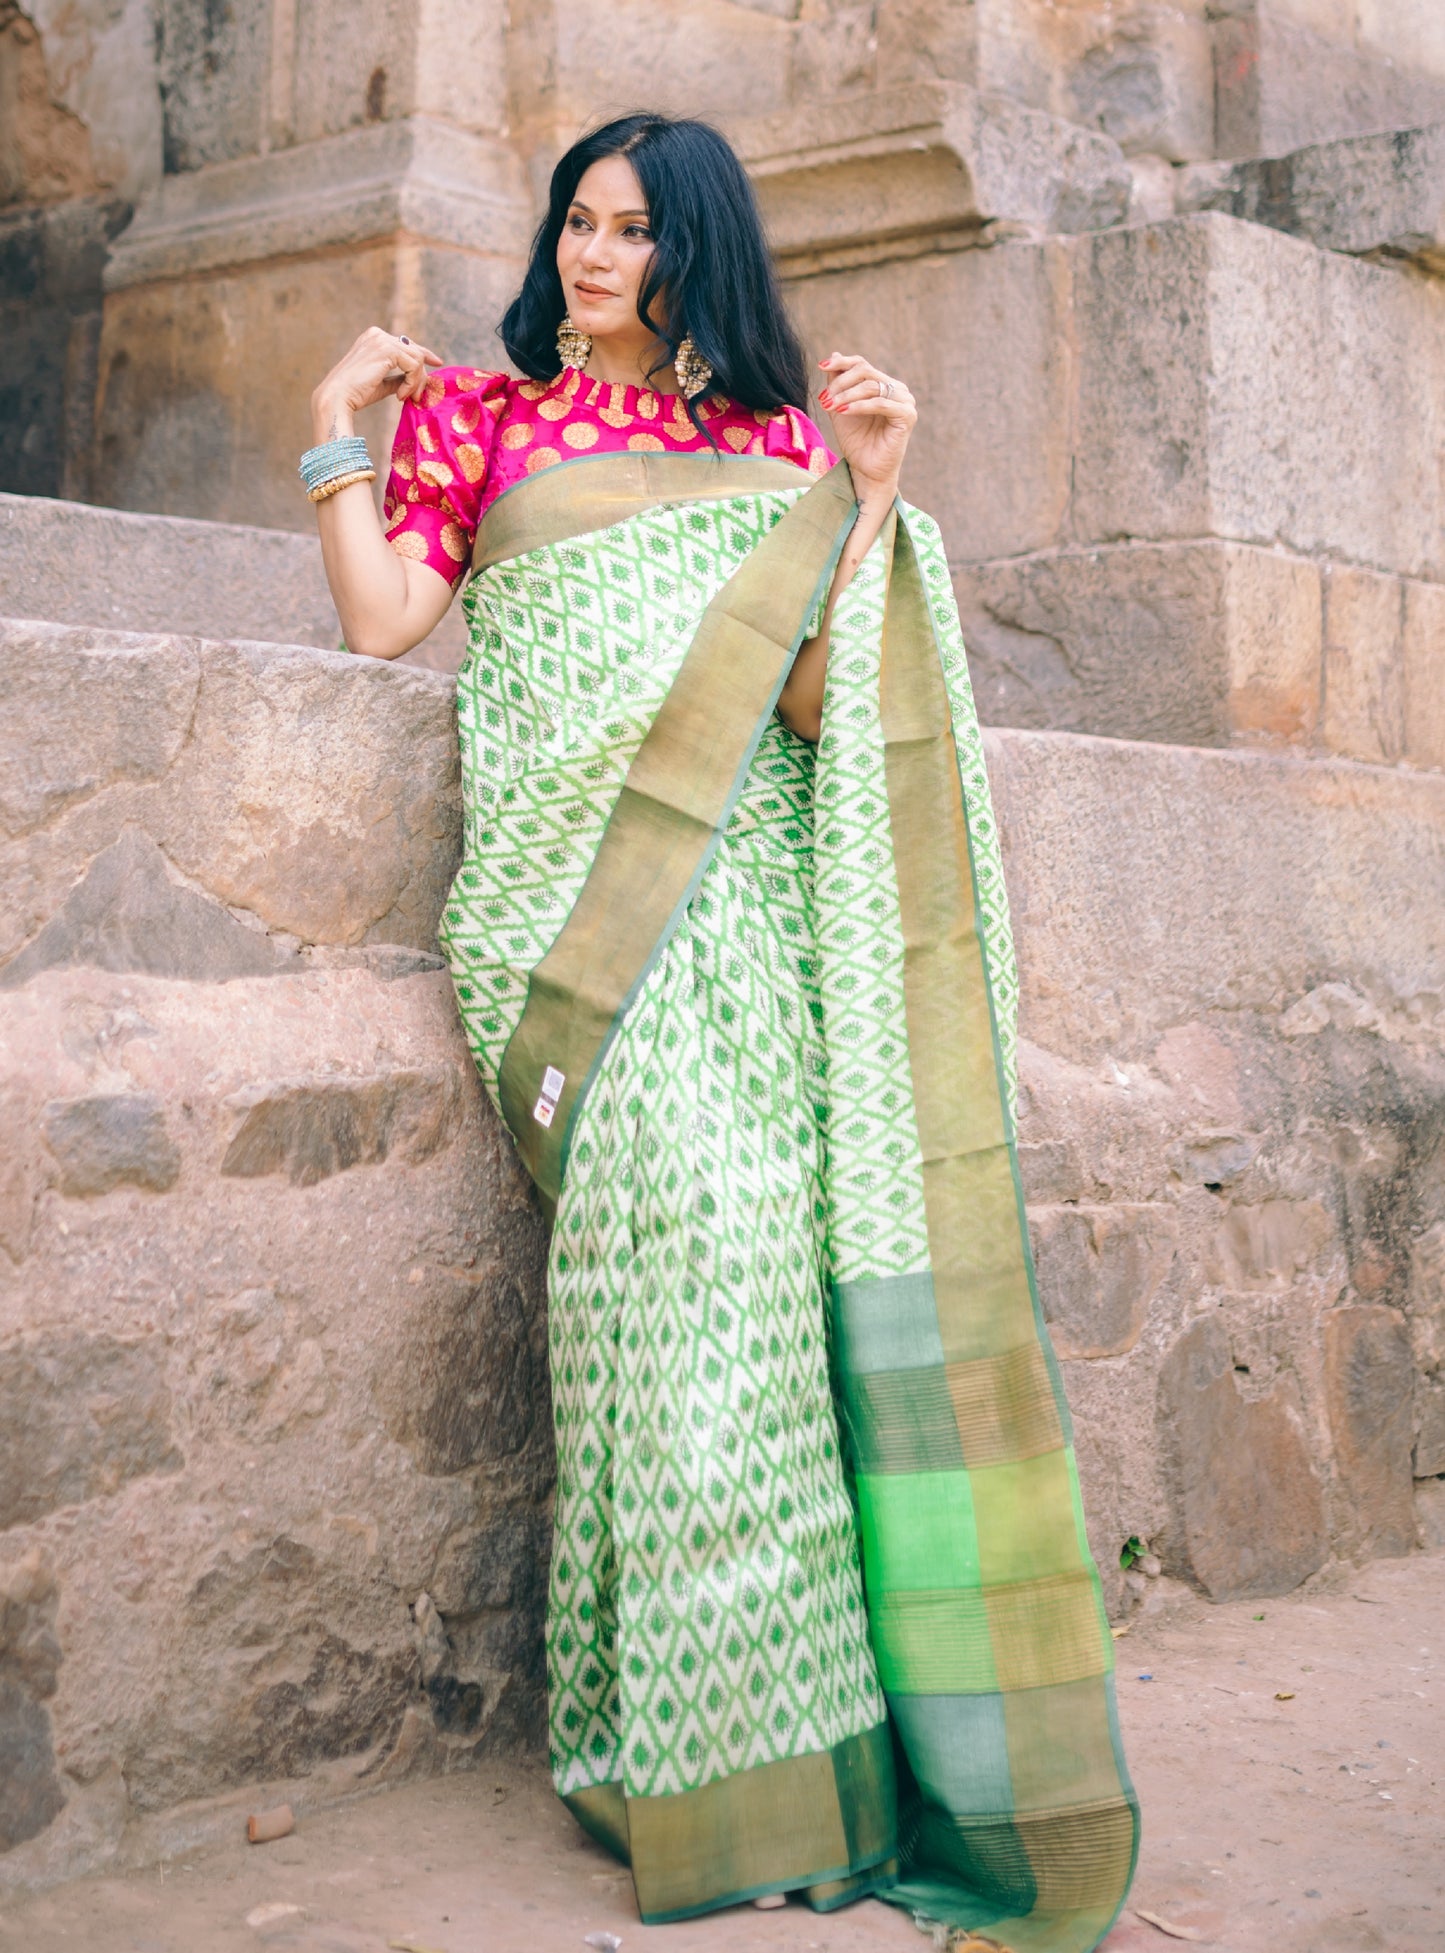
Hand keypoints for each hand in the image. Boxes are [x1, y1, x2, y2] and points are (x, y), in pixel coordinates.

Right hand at [311, 326, 443, 440]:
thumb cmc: (356, 394)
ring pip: (417, 358)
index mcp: (373, 338)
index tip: (438, 363)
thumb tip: (416, 379)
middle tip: (417, 397)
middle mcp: (377, 334)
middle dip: (420, 375)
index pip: (406, 343)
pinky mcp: (387, 349)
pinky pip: (413, 365)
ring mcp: (381, 339)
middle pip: (414, 350)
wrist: (337, 398)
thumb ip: (398, 377)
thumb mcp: (382, 383)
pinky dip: (411, 383)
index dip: (424, 353)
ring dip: (416, 382)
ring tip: (406, 398)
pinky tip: (400, 396)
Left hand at [817, 352, 916, 504]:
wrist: (866, 469)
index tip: (821, 366)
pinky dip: (859, 406)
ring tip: (830, 407)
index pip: (862, 365)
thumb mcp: (840, 407)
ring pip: (871, 386)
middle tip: (825, 399)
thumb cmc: (856, 441)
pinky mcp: (907, 415)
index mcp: (884, 384)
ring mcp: (905, 401)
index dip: (841, 363)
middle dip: (840, 384)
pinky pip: (881, 403)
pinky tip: (843, 412)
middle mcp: (897, 389)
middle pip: (865, 372)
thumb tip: (835, 353)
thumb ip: (838, 383)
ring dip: (846, 395)